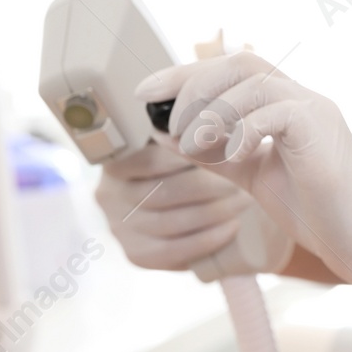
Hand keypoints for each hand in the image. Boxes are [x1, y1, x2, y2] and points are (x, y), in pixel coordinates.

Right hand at [95, 139, 294, 280]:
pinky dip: (208, 238)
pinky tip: (232, 225)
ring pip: (171, 222)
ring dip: (213, 211)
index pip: (151, 158)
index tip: (225, 147)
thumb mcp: (169, 140)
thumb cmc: (176, 166)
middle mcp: (107, 197)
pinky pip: (176, 251)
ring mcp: (119, 229)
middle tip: (242, 177)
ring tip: (243, 198)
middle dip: (208, 185)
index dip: (191, 155)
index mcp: (112, 163)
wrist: (170, 213)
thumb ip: (180, 125)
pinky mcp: (137, 256)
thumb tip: (197, 96)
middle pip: (163, 192)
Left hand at [136, 52, 351, 315]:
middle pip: (239, 62)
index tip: (145, 92)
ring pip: (252, 81)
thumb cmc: (316, 211)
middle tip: (168, 120)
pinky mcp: (321, 131)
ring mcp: (313, 111)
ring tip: (191, 145)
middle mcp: (299, 99)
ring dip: (211, 110)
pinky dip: (242, 130)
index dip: (184, 74)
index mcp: (282, 106)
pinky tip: (232, 156)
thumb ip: (218, 154)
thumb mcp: (252, 176)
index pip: (230, 70)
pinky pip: (274, 112)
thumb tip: (172, 136)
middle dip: (191, 84)